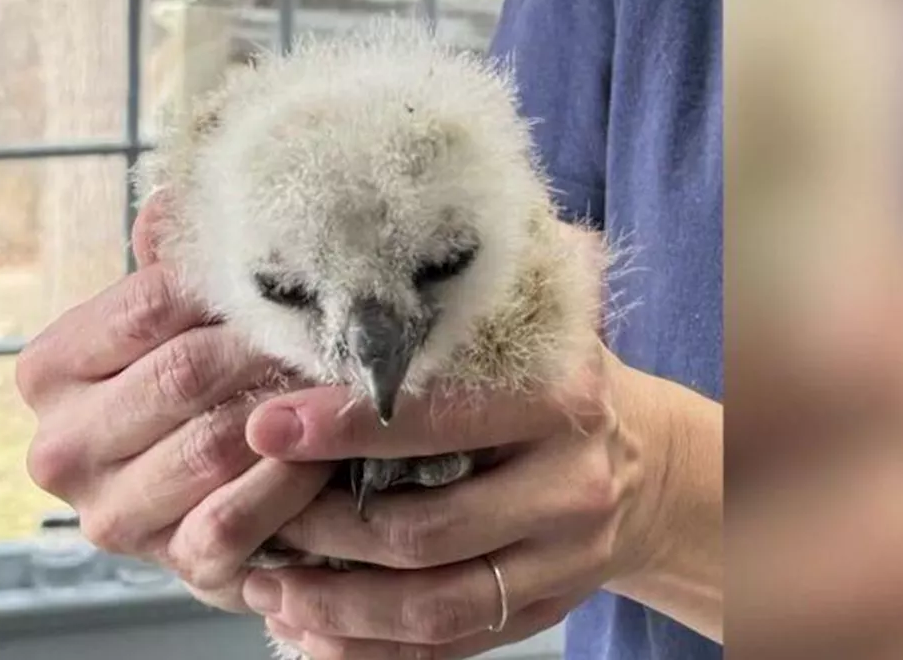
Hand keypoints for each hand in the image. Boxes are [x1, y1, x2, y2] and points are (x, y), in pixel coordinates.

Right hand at [18, 191, 334, 610]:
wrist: (224, 495)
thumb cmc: (200, 385)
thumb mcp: (177, 321)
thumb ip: (171, 266)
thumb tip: (173, 204)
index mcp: (49, 371)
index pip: (147, 305)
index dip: (230, 284)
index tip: (297, 267)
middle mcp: (61, 450)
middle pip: (183, 374)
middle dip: (269, 343)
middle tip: (340, 317)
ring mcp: (113, 516)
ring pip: (212, 445)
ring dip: (291, 409)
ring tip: (345, 374)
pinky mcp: (173, 567)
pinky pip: (234, 519)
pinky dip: (290, 483)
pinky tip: (329, 453)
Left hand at [239, 344, 680, 658]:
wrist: (645, 462)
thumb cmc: (553, 383)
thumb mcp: (532, 332)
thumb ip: (458, 313)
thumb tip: (343, 280)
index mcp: (558, 398)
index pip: (439, 419)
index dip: (344, 428)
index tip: (266, 427)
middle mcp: (570, 485)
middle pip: (426, 529)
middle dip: (324, 529)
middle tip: (257, 519)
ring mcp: (563, 560)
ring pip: (433, 605)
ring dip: (336, 606)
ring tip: (267, 588)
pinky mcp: (546, 611)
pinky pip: (450, 648)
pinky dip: (372, 651)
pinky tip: (311, 633)